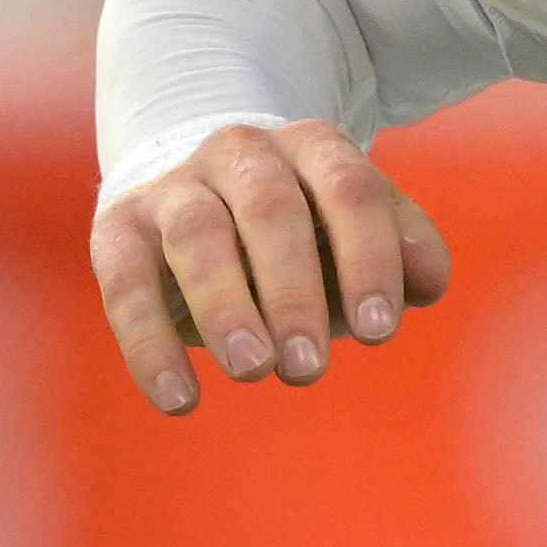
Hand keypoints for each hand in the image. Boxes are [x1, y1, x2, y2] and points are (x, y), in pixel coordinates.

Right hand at [89, 118, 450, 416]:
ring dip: (225, 307)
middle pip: (271, 208)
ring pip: (197, 235)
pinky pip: (126, 281)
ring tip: (252, 371)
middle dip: (293, 291)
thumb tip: (428, 284)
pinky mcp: (118, 226)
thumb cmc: (302, 235)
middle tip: (308, 368)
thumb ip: (405, 250)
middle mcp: (240, 152)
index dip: (367, 258)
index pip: (350, 188)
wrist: (200, 196)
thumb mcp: (357, 236)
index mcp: (312, 146)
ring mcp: (175, 186)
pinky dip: (148, 343)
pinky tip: (179, 401)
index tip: (379, 332)